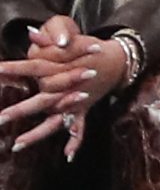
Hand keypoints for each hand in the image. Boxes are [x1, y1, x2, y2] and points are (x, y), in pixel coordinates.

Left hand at [0, 20, 128, 158]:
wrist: (118, 60)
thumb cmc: (90, 48)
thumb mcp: (73, 37)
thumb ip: (50, 36)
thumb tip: (31, 33)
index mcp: (62, 68)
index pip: (34, 67)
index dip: (13, 69)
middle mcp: (68, 88)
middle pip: (42, 101)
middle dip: (20, 111)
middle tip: (0, 119)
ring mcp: (76, 102)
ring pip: (55, 121)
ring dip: (36, 134)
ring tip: (17, 145)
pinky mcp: (83, 109)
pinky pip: (80, 127)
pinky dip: (76, 141)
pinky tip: (68, 156)